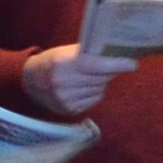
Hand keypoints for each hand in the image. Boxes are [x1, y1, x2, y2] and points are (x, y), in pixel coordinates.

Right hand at [20, 45, 134, 118]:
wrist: (30, 82)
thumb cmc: (53, 61)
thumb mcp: (65, 52)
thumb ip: (88, 53)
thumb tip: (116, 53)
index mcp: (63, 64)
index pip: (95, 65)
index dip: (115, 64)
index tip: (132, 63)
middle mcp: (63, 83)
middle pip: (99, 78)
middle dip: (109, 71)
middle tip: (110, 64)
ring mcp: (66, 99)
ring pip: (99, 90)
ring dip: (101, 82)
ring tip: (90, 76)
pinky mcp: (69, 110)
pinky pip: (94, 99)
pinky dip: (94, 92)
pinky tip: (85, 86)